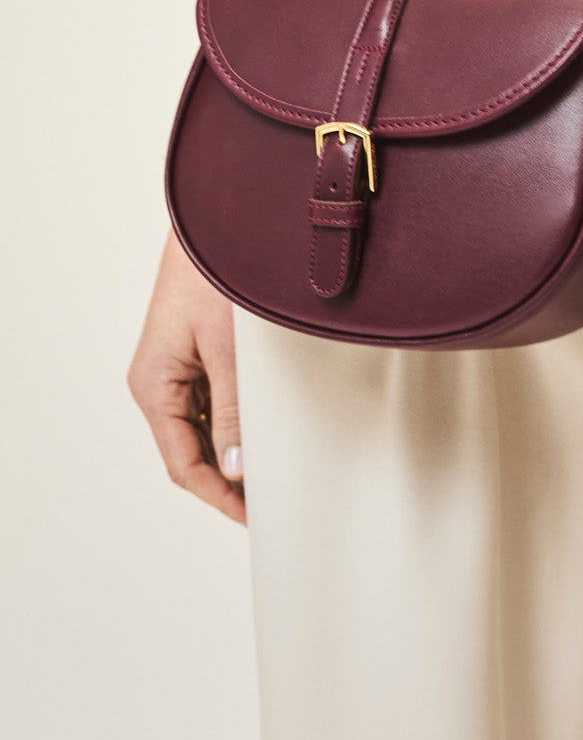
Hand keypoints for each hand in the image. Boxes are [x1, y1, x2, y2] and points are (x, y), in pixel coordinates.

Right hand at [128, 228, 246, 523]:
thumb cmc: (214, 277)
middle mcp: (159, 382)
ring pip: (203, 428)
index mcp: (154, 387)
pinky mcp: (194, 353)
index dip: (217, 495)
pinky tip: (263, 430)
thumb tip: (234, 468)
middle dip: (226, 479)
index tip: (253, 515)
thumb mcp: (227, 351)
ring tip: (272, 470)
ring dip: (232, 450)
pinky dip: (235, 420)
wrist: (218, 224)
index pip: (183, 463)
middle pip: (191, 450)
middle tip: (270, 500)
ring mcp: (175, 368)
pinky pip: (212, 401)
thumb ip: (230, 410)